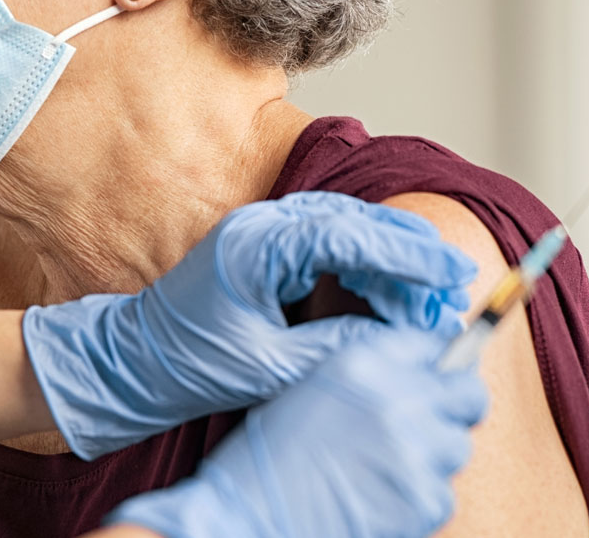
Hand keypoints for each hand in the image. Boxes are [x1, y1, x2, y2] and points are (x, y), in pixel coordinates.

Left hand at [23, 192, 475, 457]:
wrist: (134, 362)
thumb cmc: (188, 364)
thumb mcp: (271, 367)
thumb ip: (337, 348)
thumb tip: (399, 341)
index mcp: (257, 245)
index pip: (350, 235)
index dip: (407, 254)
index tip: (450, 273)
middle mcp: (261, 225)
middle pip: (355, 222)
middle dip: (409, 254)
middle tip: (453, 285)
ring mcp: (262, 231)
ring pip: (347, 229)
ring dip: (390, 259)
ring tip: (430, 294)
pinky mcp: (265, 247)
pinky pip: (328, 242)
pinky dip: (364, 264)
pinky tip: (389, 292)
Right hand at [107, 328, 488, 537]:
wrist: (249, 517)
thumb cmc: (267, 461)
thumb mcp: (311, 391)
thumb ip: (370, 378)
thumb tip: (422, 378)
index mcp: (364, 364)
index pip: (435, 345)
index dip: (442, 364)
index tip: (442, 377)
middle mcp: (397, 399)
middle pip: (469, 393)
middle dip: (456, 408)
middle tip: (430, 425)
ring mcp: (417, 450)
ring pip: (457, 447)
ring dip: (432, 458)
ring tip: (385, 471)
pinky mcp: (425, 499)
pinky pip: (444, 494)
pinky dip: (419, 500)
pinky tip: (379, 499)